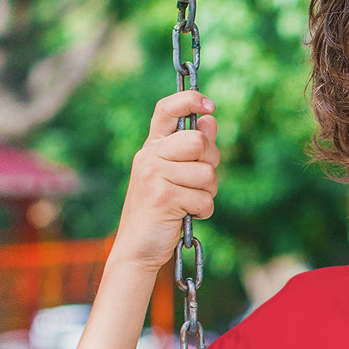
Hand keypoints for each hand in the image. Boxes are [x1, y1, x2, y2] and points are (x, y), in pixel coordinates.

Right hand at [111, 90, 219, 272]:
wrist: (137, 248)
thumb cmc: (160, 212)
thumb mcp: (174, 176)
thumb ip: (192, 151)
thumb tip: (210, 119)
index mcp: (151, 147)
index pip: (166, 109)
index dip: (189, 100)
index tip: (210, 105)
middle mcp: (149, 156)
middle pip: (199, 141)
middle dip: (211, 163)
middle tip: (200, 183)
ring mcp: (154, 175)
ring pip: (207, 172)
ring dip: (208, 193)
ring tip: (189, 203)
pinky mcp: (164, 196)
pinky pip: (205, 198)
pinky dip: (204, 211)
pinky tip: (187, 216)